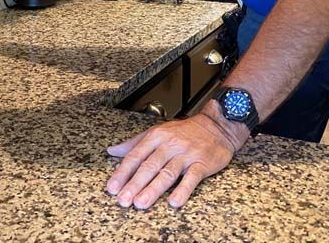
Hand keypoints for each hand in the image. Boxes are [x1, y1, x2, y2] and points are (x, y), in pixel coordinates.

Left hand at [106, 104, 248, 209]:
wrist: (216, 126)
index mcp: (156, 136)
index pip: (136, 155)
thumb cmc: (184, 131)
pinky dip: (183, 190)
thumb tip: (112, 151)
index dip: (123, 172)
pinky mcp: (202, 163)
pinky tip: (174, 201)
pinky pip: (191, 178)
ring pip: (167, 173)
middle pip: (149, 166)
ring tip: (141, 203)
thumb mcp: (157, 132)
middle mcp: (170, 144)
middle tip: (123, 199)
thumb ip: (134, 143)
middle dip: (134, 184)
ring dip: (153, 189)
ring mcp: (186, 154)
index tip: (113, 187)